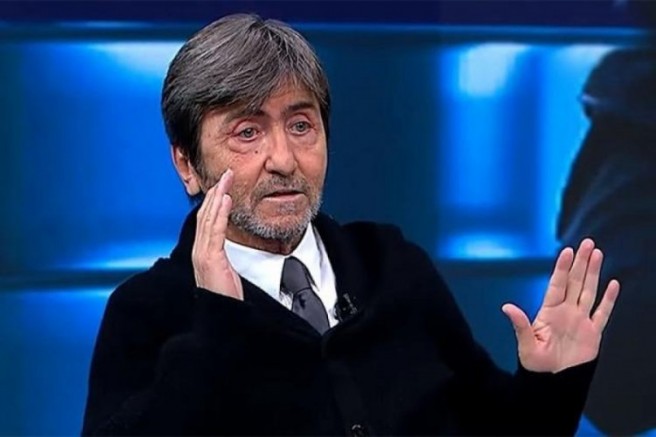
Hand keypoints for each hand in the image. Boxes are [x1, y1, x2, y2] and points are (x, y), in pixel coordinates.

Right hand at [191, 169, 242, 299]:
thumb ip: (224, 258)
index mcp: (203, 253)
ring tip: (226, 180)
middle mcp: (200, 251)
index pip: (206, 221)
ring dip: (218, 197)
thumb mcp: (225, 274)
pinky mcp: (211, 260)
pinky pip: (215, 231)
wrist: (222, 320)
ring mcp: (203, 255)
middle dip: (215, 193)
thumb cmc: (226, 299)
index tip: (222, 186)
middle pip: (205, 215)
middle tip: (225, 175)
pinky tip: (225, 199)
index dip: (213, 202)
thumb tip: (228, 248)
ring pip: (208, 219)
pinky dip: (219, 213)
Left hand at [502, 239, 619, 372]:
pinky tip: (613, 284)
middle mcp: (566, 311)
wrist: (552, 381)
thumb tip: (506, 307)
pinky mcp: (593, 333)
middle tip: (588, 243)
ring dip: (594, 273)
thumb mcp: (525, 344)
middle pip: (575, 282)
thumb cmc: (535, 363)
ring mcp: (580, 320)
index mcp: (549, 312)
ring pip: (589, 291)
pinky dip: (608, 299)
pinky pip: (602, 313)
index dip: (562, 268)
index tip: (567, 251)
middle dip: (581, 262)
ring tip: (597, 254)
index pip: (557, 285)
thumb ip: (520, 325)